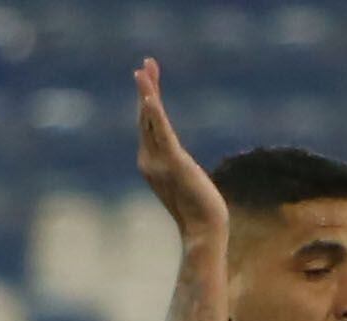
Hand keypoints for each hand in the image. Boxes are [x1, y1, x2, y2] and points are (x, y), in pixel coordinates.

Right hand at [134, 57, 226, 238]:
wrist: (203, 231)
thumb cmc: (199, 211)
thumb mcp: (185, 182)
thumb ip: (178, 168)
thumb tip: (182, 165)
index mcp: (151, 163)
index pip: (148, 125)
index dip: (147, 100)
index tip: (149, 76)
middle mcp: (149, 160)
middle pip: (146, 117)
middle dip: (147, 88)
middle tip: (146, 63)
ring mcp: (159, 162)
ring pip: (151, 121)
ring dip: (147, 94)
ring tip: (144, 72)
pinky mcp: (174, 163)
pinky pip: (162, 133)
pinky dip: (155, 114)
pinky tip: (151, 98)